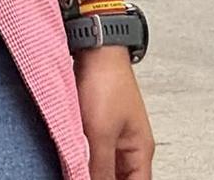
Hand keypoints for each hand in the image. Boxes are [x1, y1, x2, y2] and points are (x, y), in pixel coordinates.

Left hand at [78, 46, 152, 178]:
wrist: (96, 48)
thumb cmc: (106, 82)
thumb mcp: (101, 133)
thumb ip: (99, 166)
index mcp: (140, 151)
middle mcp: (130, 144)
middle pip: (121, 177)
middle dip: (102, 178)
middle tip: (80, 176)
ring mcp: (114, 133)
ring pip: (106, 165)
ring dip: (92, 169)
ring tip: (76, 169)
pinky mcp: (98, 122)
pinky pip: (94, 150)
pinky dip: (85, 157)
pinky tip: (73, 156)